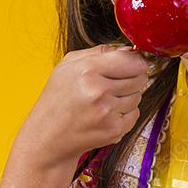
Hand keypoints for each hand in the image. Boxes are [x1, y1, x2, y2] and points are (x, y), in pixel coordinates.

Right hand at [13, 43, 150, 170]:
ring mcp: (107, 112)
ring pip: (138, 95)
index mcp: (86, 70)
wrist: (47, 136)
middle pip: (140, 77)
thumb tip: (129, 50)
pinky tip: (106, 114)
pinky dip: (124, 113)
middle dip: (132, 78)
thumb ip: (99, 52)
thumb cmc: (57, 99)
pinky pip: (135, 113)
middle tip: (114, 83)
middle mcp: (98, 91)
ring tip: (104, 100)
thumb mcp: (68, 66)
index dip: (135, 61)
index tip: (131, 64)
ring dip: (127, 96)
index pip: (132, 60)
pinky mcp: (113, 129)